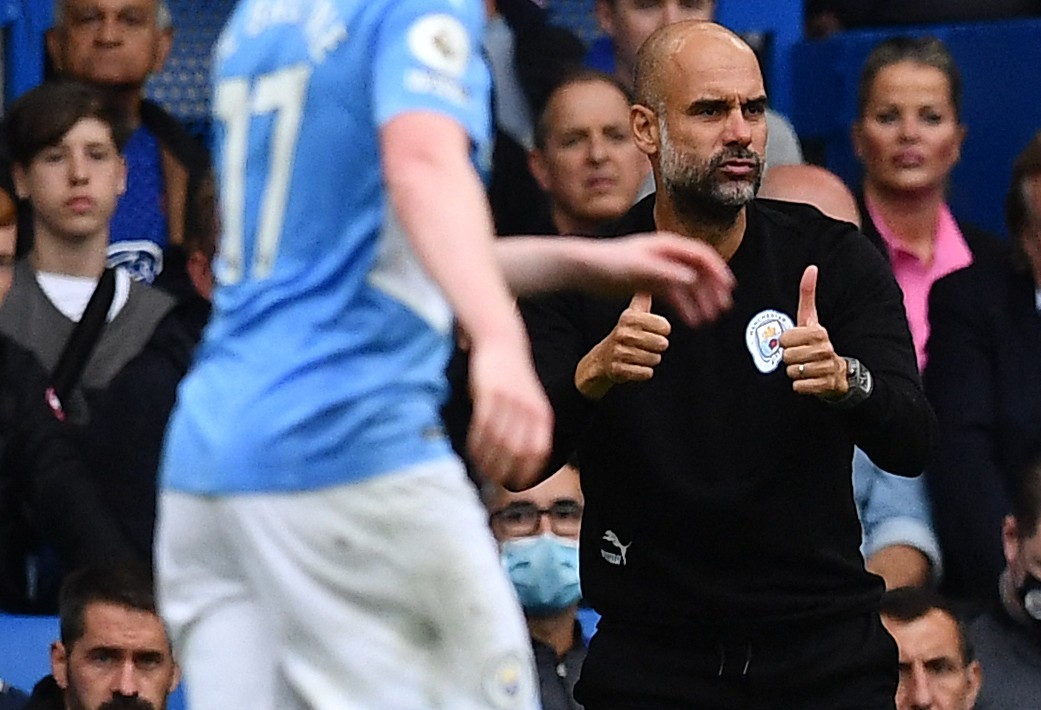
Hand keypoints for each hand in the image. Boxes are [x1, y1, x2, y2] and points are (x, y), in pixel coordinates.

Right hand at [467, 332, 552, 488]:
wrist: (502, 341)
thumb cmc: (514, 378)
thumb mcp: (529, 403)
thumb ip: (526, 428)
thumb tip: (514, 460)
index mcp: (543, 414)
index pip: (539, 453)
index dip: (527, 472)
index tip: (514, 483)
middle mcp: (529, 409)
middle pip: (517, 452)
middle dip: (504, 471)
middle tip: (492, 481)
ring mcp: (509, 401)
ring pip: (498, 441)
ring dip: (487, 460)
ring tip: (480, 469)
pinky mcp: (490, 393)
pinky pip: (482, 425)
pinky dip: (476, 443)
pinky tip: (472, 451)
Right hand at [575, 293, 670, 400]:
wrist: (601, 359)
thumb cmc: (623, 335)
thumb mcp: (632, 314)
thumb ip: (644, 298)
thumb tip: (653, 280)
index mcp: (629, 318)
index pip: (663, 326)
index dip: (663, 331)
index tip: (656, 331)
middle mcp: (623, 334)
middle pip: (661, 344)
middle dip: (658, 347)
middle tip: (648, 346)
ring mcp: (619, 352)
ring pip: (655, 359)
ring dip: (652, 360)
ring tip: (641, 355)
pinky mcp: (618, 370)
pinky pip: (646, 373)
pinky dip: (645, 372)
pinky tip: (636, 367)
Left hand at [583, 233, 734, 326]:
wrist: (585, 269)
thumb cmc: (609, 262)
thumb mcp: (639, 268)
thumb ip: (666, 273)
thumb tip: (693, 278)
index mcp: (667, 246)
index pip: (702, 255)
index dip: (718, 270)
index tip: (729, 288)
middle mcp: (667, 256)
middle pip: (699, 272)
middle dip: (713, 289)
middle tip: (723, 308)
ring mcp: (660, 270)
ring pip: (688, 287)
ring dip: (700, 301)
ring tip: (709, 319)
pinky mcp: (650, 283)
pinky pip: (674, 296)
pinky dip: (684, 308)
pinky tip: (691, 322)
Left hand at [779, 265, 848, 397]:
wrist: (839, 373)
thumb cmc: (817, 343)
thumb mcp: (811, 319)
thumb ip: (807, 294)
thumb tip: (811, 267)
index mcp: (818, 332)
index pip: (784, 339)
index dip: (785, 343)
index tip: (795, 342)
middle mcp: (824, 349)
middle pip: (786, 357)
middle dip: (789, 359)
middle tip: (800, 357)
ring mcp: (826, 368)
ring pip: (792, 372)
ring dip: (794, 373)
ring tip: (806, 368)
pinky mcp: (825, 385)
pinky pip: (798, 387)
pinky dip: (800, 386)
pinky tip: (810, 380)